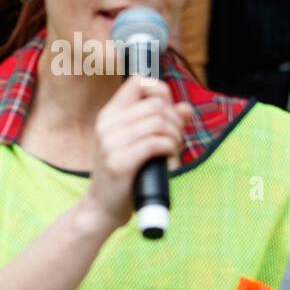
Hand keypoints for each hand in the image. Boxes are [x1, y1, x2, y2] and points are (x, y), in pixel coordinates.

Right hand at [81, 75, 193, 231]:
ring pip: (159, 123)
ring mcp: (110, 143)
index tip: (168, 110)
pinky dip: (170, 149)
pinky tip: (168, 158)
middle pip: (155, 104)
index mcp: (108, 116)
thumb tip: (186, 109)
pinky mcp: (120, 162)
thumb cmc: (124, 173)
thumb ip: (161, 123)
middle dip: (174, 120)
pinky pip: (156, 143)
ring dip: (175, 137)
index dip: (160, 90)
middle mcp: (106, 126)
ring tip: (172, 150)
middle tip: (175, 139)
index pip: (137, 83)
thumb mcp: (137, 143)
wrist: (103, 206)